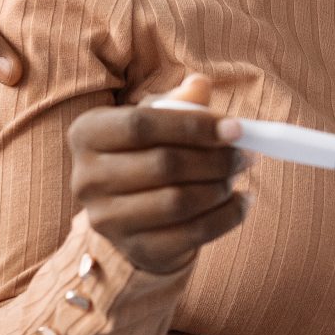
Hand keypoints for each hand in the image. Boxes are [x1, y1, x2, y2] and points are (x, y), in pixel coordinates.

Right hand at [66, 74, 249, 280]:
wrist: (132, 217)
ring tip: (239, 174)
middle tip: (247, 154)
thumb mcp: (155, 120)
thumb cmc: (146, 153)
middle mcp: (87, 180)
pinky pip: (194, 233)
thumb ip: (177, 103)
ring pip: (179, 201)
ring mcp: (107, 220)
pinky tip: (242, 201)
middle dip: (216, 158)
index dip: (193, 125)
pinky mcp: (137, 249)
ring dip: (222, 186)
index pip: (141, 124)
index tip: (236, 128)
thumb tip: (199, 86)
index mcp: (87, 135)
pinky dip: (228, 215)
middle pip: (164, 164)